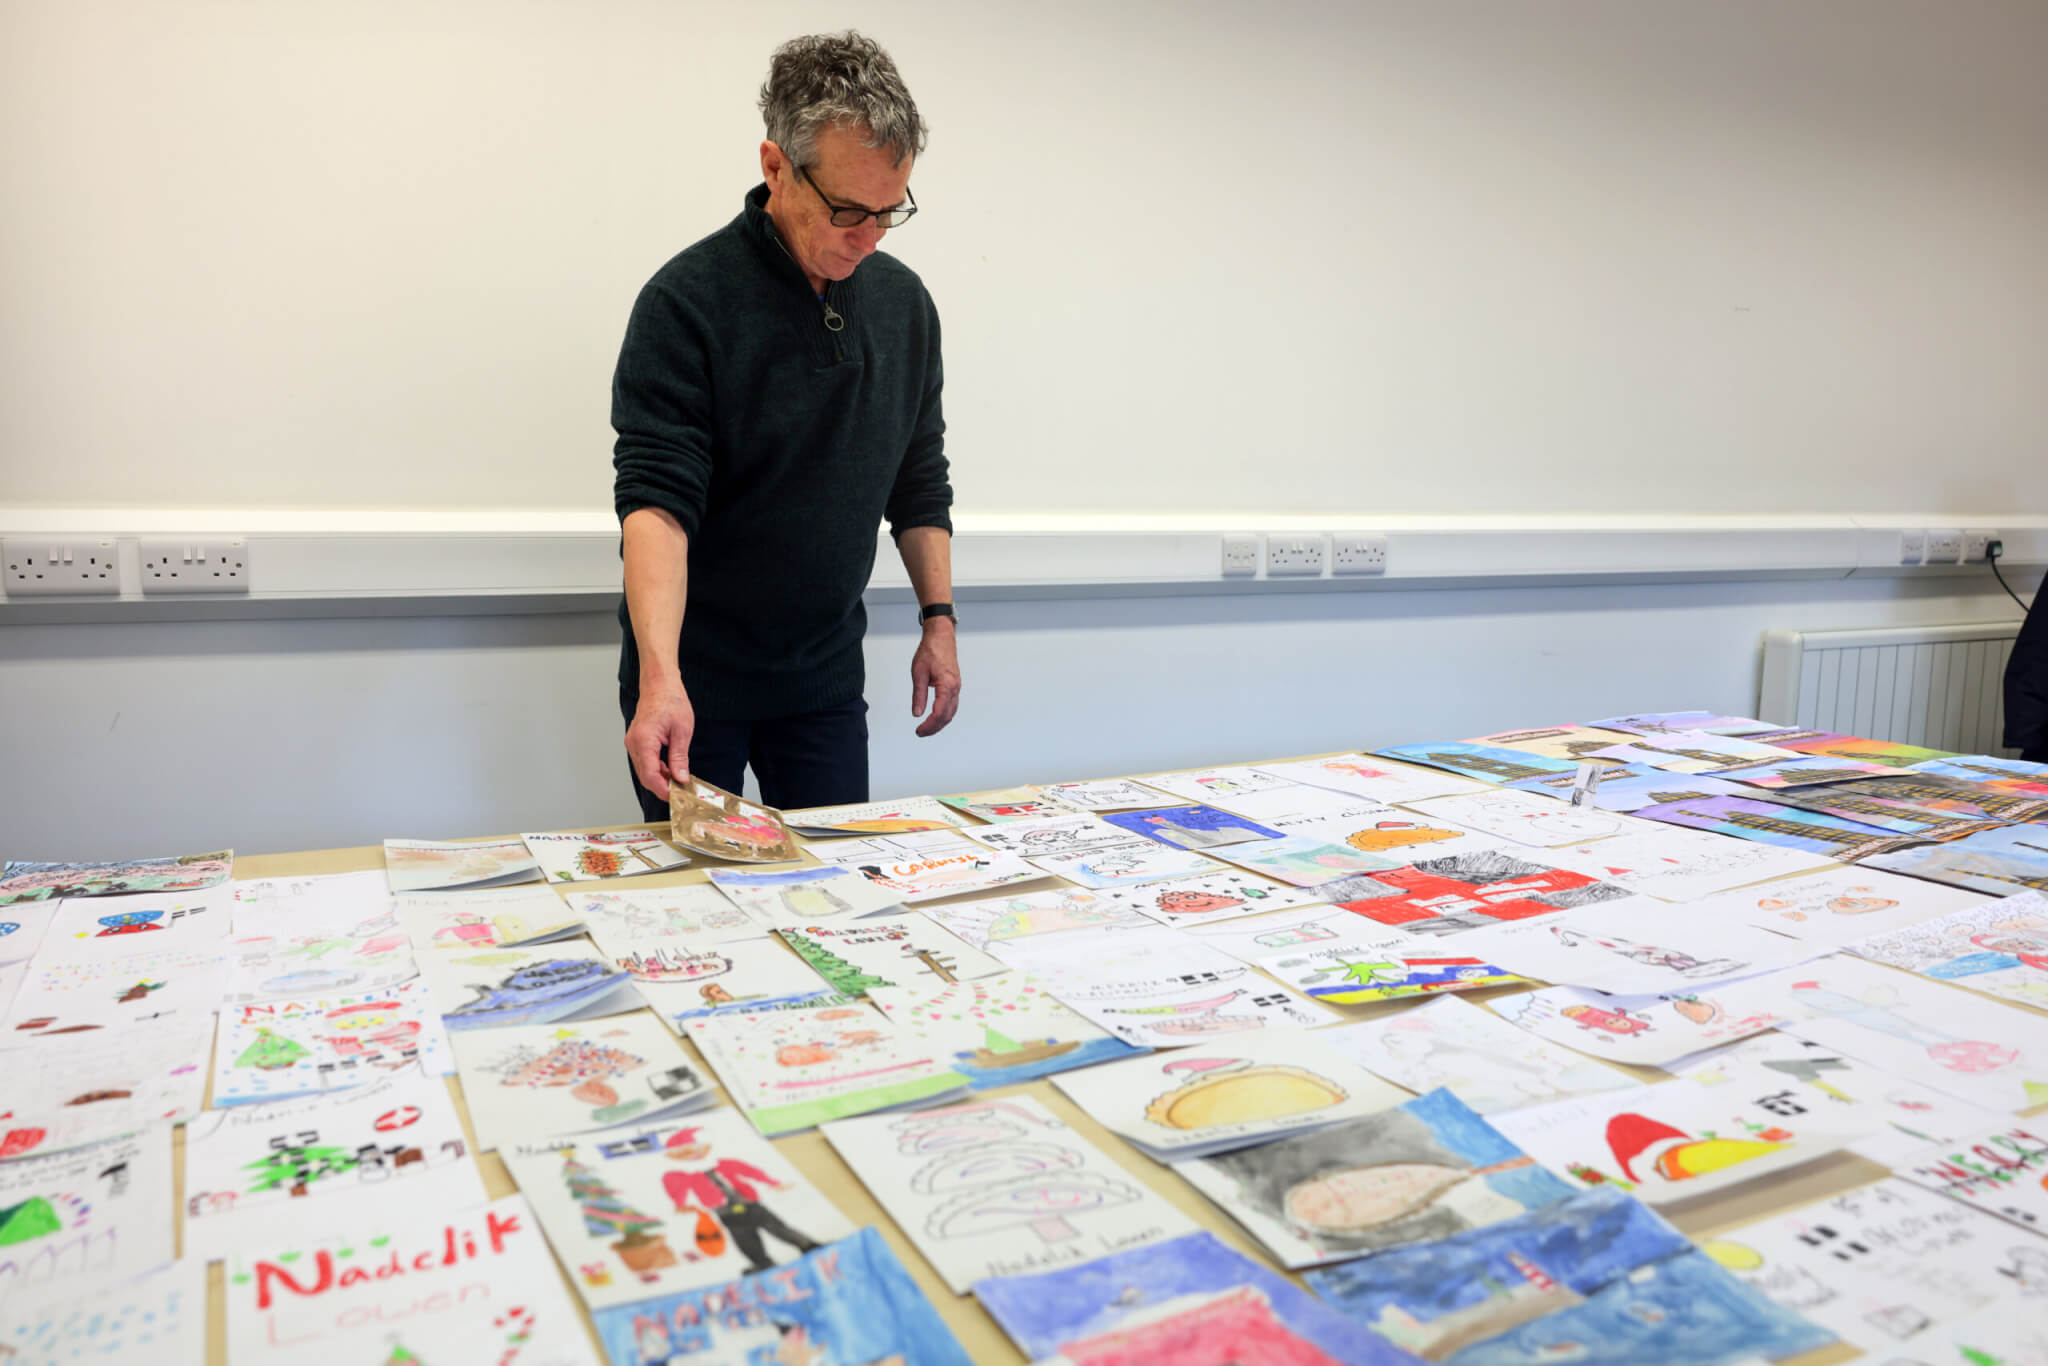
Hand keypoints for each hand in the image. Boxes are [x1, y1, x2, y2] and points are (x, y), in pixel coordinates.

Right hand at [627, 682, 694, 800]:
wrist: (660, 685)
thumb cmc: (671, 701)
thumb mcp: (682, 731)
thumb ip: (679, 757)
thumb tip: (680, 778)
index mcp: (643, 741)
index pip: (650, 775)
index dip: (663, 790)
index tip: (677, 798)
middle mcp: (634, 744)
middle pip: (645, 776)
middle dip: (662, 787)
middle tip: (681, 793)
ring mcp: (633, 743)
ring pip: (644, 770)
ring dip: (660, 778)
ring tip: (679, 782)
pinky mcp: (637, 742)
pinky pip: (645, 762)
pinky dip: (657, 769)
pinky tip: (671, 770)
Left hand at [910, 618, 959, 737]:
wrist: (941, 637)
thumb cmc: (930, 651)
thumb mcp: (918, 673)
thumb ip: (918, 695)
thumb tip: (917, 713)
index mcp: (947, 685)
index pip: (939, 713)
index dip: (929, 725)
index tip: (919, 731)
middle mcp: (955, 688)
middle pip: (947, 716)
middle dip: (934, 727)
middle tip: (920, 733)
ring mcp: (957, 687)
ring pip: (951, 712)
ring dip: (940, 723)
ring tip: (927, 729)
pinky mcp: (955, 685)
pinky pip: (952, 705)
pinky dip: (944, 715)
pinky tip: (935, 717)